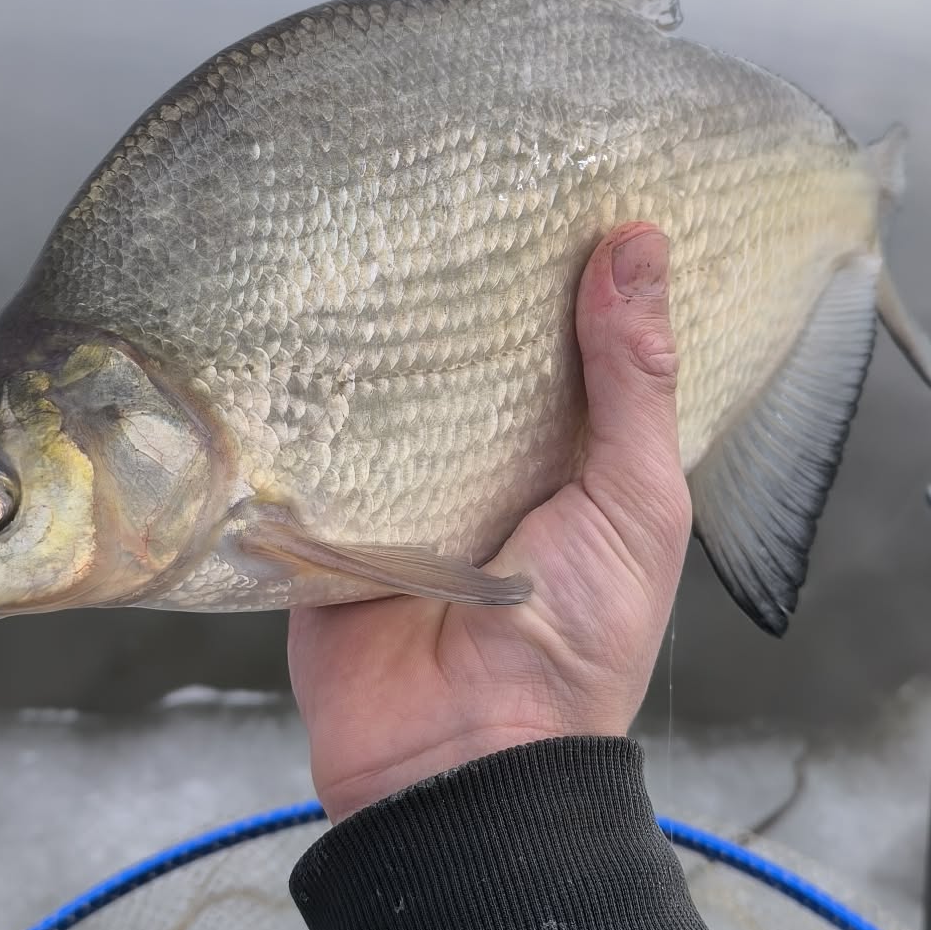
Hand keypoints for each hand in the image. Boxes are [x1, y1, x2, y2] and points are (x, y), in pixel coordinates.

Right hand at [288, 224, 691, 820]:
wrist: (461, 761)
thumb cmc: (577, 643)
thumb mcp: (634, 502)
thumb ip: (633, 382)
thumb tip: (640, 245)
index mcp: (568, 457)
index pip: (564, 341)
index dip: (565, 268)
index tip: (557, 170)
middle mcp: (484, 461)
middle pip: (469, 350)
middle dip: (462, 278)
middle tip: (447, 168)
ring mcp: (400, 483)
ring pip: (387, 380)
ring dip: (380, 320)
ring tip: (364, 205)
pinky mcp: (324, 508)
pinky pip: (310, 436)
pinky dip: (305, 387)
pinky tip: (290, 302)